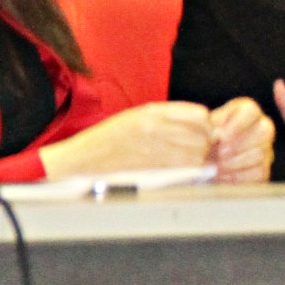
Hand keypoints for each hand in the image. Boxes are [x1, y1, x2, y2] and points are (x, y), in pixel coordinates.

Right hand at [36, 101, 213, 179]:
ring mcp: (153, 149)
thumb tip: (203, 124)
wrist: (79, 162)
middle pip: (202, 134)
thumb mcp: (135, 117)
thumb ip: (167, 118)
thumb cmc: (107, 141)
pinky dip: (190, 172)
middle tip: (197, 149)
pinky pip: (185, 170)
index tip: (202, 131)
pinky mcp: (151, 169)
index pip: (198, 114)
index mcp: (150, 113)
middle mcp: (154, 128)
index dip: (204, 124)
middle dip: (205, 143)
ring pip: (197, 153)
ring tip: (187, 161)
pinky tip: (182, 172)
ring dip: (198, 159)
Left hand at [205, 98, 273, 182]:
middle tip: (220, 153)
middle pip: (264, 131)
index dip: (238, 125)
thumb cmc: (206, 139)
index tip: (221, 137)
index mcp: (248, 112)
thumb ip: (211, 127)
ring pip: (259, 154)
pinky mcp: (264, 169)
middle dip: (238, 145)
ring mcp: (266, 149)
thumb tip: (217, 136)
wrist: (206, 159)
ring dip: (235, 162)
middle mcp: (262, 127)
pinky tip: (222, 176)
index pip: (251, 111)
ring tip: (217, 166)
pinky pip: (258, 172)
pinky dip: (238, 176)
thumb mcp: (206, 128)